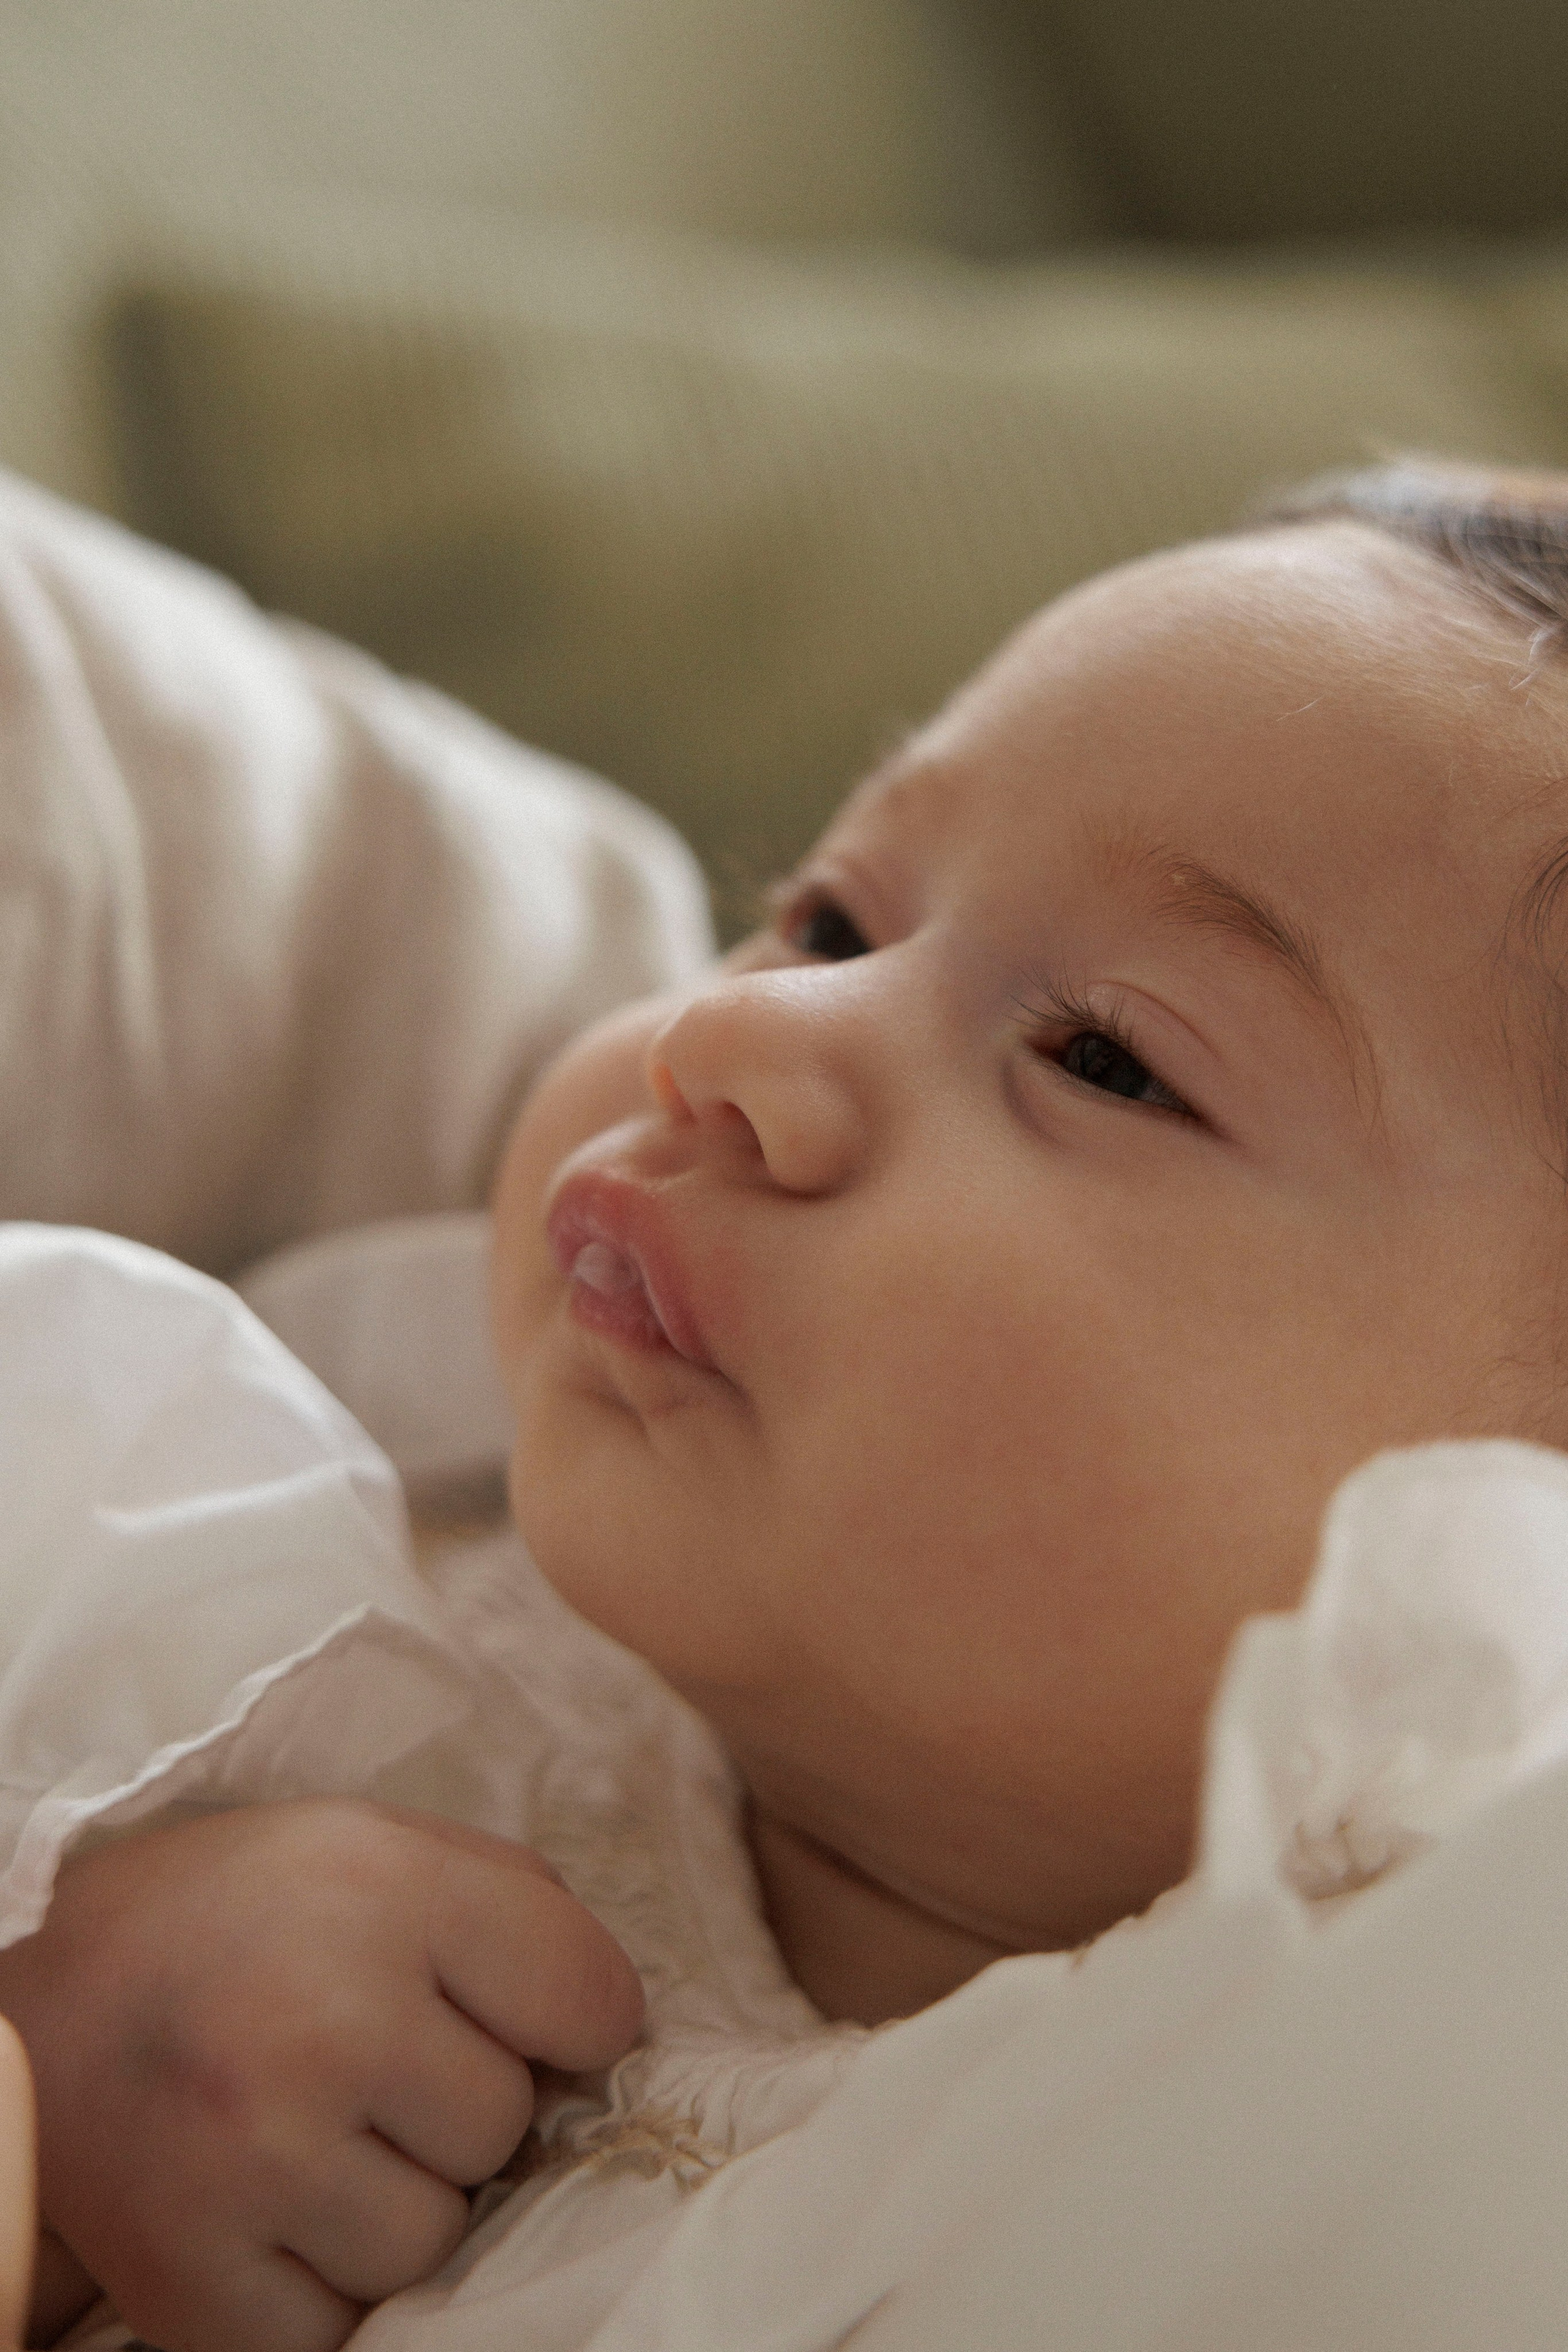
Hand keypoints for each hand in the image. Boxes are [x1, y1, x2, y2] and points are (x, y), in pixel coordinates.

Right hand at [0, 1801, 642, 2351]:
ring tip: (310, 2132)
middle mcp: (320, 2022)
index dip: (577, 2017)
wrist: (42, 2023)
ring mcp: (255, 2160)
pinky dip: (321, 2284)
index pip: (589, 1997)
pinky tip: (270, 2207)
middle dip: (458, 2102)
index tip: (531, 2019)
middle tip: (364, 2061)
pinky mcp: (196, 2282)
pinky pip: (344, 2328)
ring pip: (434, 2239)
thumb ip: (512, 1904)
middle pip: (505, 2124)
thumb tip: (614, 2016)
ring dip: (393, 2198)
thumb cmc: (235, 1920)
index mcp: (378, 1890)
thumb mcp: (373, 1846)